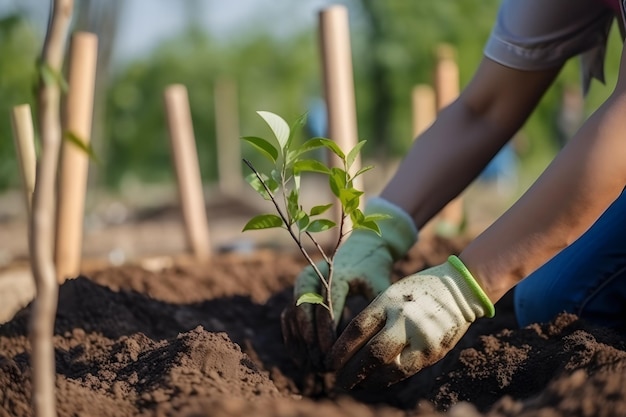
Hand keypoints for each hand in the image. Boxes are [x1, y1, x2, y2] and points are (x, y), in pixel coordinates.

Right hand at [280, 197, 417, 368]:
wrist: (361, 247)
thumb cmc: (374, 270)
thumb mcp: (380, 285)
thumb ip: (377, 308)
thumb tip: (377, 340)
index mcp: (336, 272)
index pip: (327, 306)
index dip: (327, 334)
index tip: (333, 357)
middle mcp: (314, 274)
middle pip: (304, 310)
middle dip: (311, 341)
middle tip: (320, 365)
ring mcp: (303, 280)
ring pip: (293, 313)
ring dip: (299, 341)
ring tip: (310, 365)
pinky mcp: (298, 288)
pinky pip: (289, 314)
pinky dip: (293, 335)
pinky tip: (301, 357)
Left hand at [326, 255, 494, 388]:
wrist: (460, 289)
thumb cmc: (416, 291)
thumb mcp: (391, 293)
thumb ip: (374, 316)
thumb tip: (349, 346)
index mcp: (388, 300)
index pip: (357, 329)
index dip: (340, 350)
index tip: (329, 362)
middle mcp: (404, 318)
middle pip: (372, 353)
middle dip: (351, 371)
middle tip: (336, 380)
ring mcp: (421, 337)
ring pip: (390, 368)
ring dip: (368, 381)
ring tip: (355, 384)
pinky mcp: (434, 351)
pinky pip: (406, 371)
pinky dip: (388, 379)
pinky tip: (375, 381)